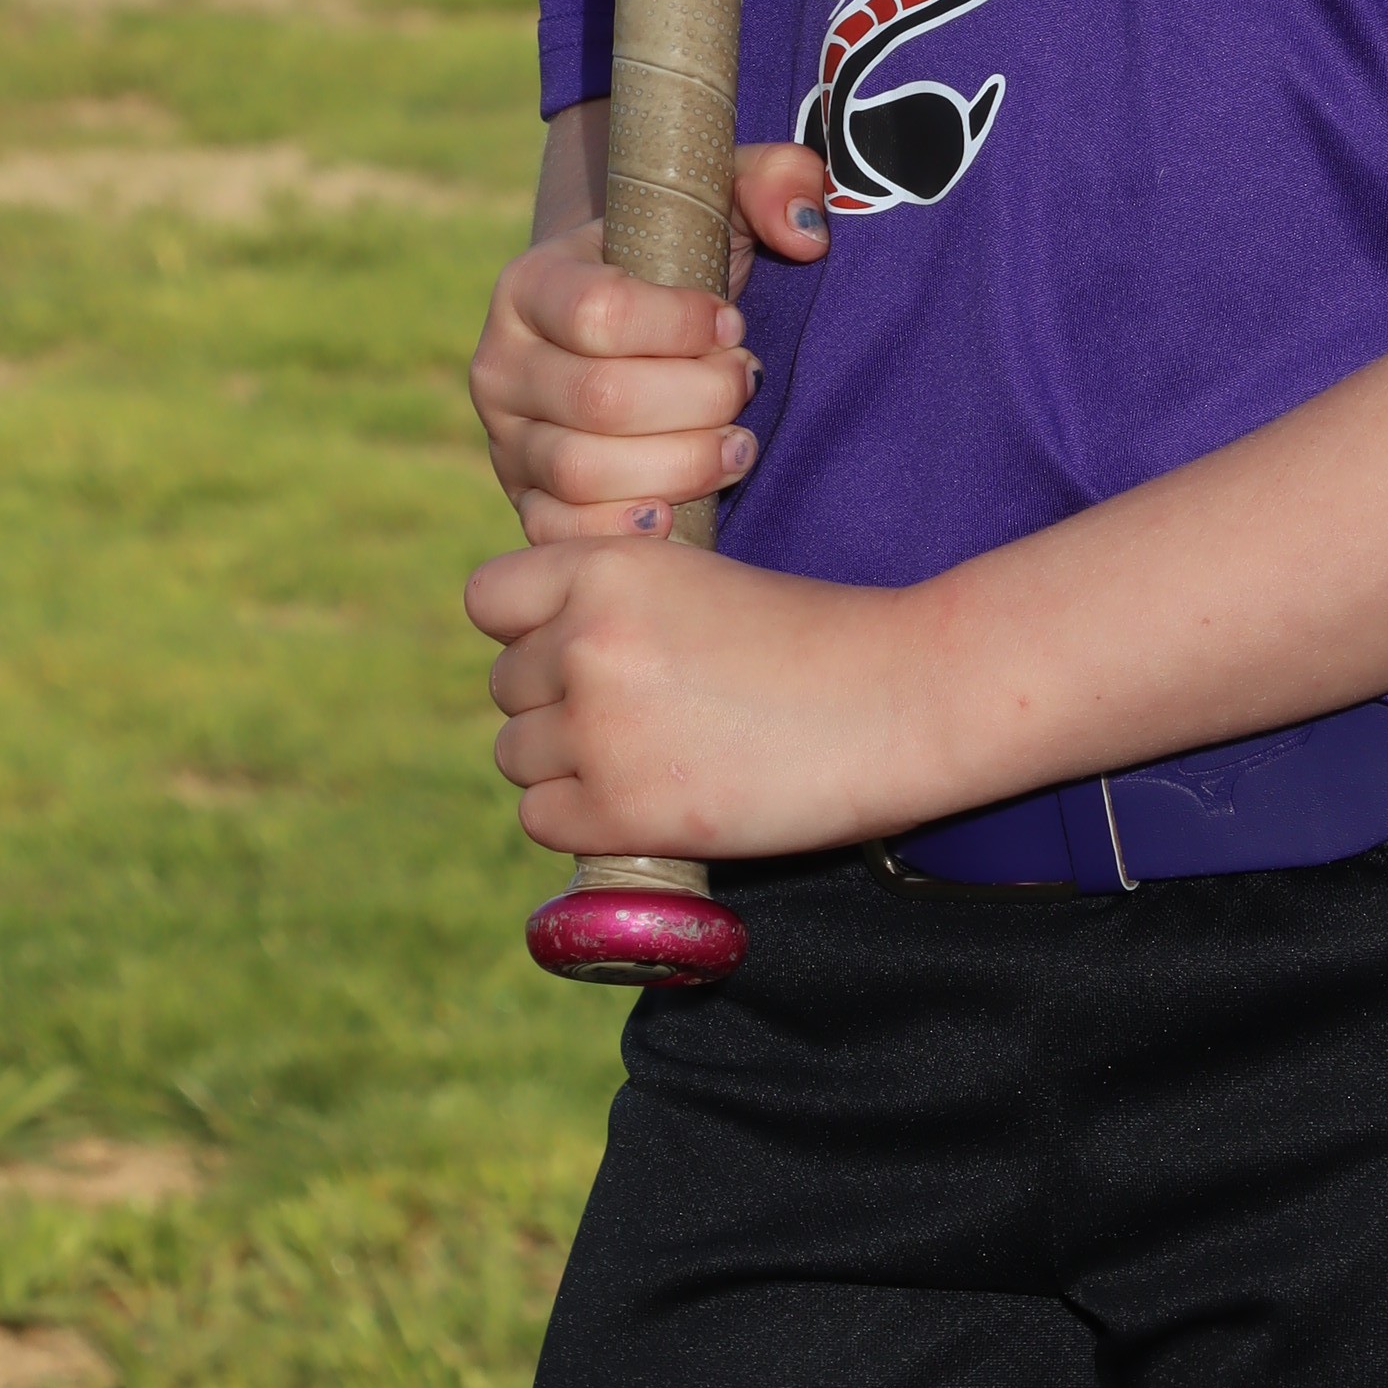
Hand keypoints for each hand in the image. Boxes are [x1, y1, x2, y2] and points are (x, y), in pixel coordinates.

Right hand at [467, 140, 829, 537]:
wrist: (627, 329)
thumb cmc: (679, 262)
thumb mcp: (722, 198)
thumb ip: (774, 178)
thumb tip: (807, 233)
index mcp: (531, 283)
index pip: (600, 313)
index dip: (684, 326)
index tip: (731, 323)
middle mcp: (501, 363)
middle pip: (602, 399)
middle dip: (700, 398)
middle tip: (747, 383)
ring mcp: (507, 439)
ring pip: (583, 472)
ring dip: (683, 465)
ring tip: (738, 444)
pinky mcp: (525, 502)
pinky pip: (561, 534)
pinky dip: (626, 531)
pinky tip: (683, 510)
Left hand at [467, 529, 932, 861]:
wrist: (898, 700)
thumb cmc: (817, 636)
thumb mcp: (702, 579)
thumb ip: (620, 600)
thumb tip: (549, 643)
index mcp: (607, 568)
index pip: (490, 598)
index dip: (528, 626)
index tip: (576, 644)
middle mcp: (585, 642)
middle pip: (504, 685)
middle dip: (555, 700)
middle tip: (637, 712)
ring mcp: (596, 730)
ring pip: (514, 755)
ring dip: (564, 763)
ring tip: (646, 758)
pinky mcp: (617, 812)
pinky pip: (541, 818)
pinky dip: (581, 818)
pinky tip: (643, 802)